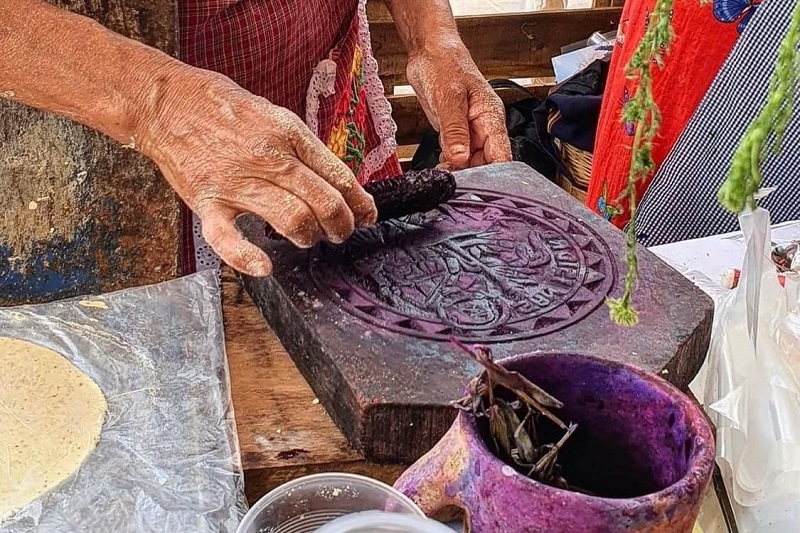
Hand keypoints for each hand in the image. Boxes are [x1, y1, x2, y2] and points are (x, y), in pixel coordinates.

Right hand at [135, 68, 376, 276]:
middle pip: (324, 202)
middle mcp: (268, 158)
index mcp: (289, 134)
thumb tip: (335, 179)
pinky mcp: (207, 202)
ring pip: (292, 219)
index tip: (366, 215)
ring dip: (310, 236)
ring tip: (310, 237)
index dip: (359, 202)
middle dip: (342, 225)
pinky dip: (247, 258)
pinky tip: (265, 266)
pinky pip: (228, 238)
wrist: (167, 102)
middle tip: (342, 232)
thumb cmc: (223, 108)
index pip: (338, 176)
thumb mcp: (274, 114)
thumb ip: (302, 147)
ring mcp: (237, 182)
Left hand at [406, 42, 510, 168]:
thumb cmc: (445, 64)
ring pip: (470, 162)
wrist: (429, 52)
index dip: (495, 173)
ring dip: (458, 170)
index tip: (478, 184)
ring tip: (444, 172)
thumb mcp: (449, 98)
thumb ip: (454, 130)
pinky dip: (448, 163)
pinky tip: (440, 164)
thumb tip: (460, 158)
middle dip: (471, 174)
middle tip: (451, 177)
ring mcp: (469, 131)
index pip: (502, 154)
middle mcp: (483, 126)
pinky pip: (456, 155)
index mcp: (491, 116)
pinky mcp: (454, 133)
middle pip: (486, 163)